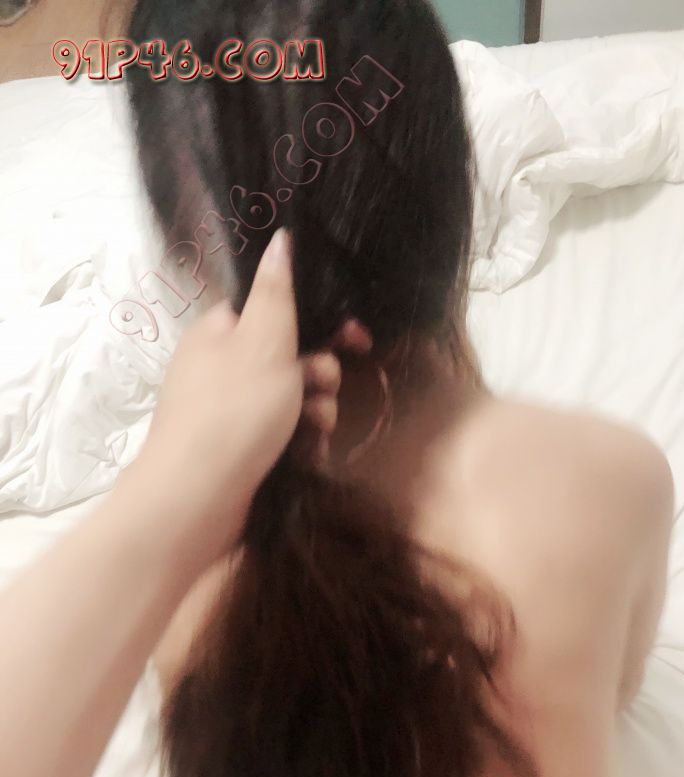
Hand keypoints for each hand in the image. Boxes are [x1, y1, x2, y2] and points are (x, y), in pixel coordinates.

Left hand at [131, 229, 369, 562]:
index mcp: (220, 332)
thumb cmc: (234, 411)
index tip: (352, 336)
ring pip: (291, 399)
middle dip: (318, 373)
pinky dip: (300, 441)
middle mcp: (221, 368)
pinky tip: (307, 452)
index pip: (273, 311)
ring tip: (313, 427)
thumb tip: (281, 238)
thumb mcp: (263, 341)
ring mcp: (229, 412)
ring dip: (315, 410)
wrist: (198, 498)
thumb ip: (277, 292)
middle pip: (289, 357)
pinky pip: (283, 434)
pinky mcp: (240, 450)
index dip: (315, 321)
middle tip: (322, 386)